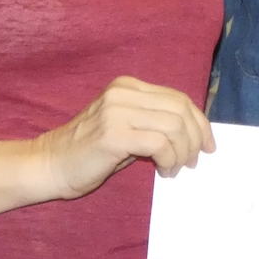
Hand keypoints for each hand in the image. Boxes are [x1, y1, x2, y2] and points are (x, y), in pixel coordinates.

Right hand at [34, 76, 214, 200]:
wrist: (50, 165)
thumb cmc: (90, 152)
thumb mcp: (125, 127)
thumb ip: (153, 122)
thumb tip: (194, 135)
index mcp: (128, 86)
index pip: (178, 98)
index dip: (200, 122)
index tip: (208, 144)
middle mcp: (123, 93)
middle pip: (181, 110)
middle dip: (196, 138)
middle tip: (194, 161)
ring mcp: (117, 111)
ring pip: (174, 127)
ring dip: (183, 152)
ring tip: (176, 168)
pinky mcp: (113, 134)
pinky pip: (160, 144)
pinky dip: (170, 160)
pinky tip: (164, 171)